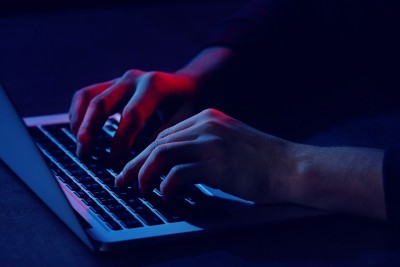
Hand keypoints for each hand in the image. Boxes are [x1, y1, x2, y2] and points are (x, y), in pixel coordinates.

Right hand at [69, 70, 197, 160]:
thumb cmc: (189, 105)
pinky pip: (86, 94)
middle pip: (102, 103)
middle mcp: (134, 79)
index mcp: (154, 86)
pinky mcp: (113, 84)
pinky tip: (78, 132)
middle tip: (85, 154)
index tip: (116, 161)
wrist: (188, 84)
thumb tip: (142, 158)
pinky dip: (78, 112)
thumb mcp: (186, 120)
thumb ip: (165, 136)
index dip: (121, 140)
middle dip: (90, 130)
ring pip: (88, 96)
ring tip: (80, 145)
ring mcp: (121, 80)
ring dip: (79, 121)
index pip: (131, 115)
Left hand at [115, 108, 294, 203]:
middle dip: (136, 164)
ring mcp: (211, 142)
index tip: (135, 168)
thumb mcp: (229, 142)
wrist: (291, 167)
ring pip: (161, 154)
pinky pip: (178, 173)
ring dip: (144, 173)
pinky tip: (165, 196)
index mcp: (207, 118)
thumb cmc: (261, 160)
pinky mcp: (217, 163)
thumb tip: (176, 163)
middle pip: (158, 142)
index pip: (165, 134)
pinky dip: (166, 186)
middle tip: (123, 180)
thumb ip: (203, 145)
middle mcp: (206, 125)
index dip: (146, 153)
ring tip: (137, 189)